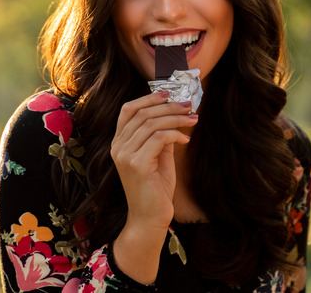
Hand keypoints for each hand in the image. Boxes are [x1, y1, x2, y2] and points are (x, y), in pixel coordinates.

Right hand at [110, 91, 197, 282]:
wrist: (150, 218)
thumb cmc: (155, 189)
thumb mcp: (159, 156)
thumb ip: (161, 136)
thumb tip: (174, 114)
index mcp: (119, 143)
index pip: (128, 110)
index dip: (148, 98)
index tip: (169, 94)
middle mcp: (118, 147)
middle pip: (142, 113)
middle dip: (168, 106)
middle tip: (189, 106)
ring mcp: (125, 156)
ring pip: (152, 123)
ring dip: (176, 118)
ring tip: (193, 119)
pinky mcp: (137, 164)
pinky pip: (159, 138)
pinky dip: (175, 134)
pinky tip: (186, 139)